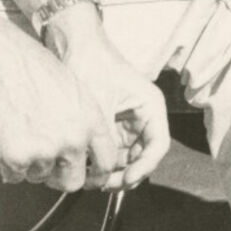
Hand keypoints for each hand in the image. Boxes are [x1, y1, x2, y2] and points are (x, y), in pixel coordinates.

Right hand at [0, 18, 128, 192]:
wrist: (2, 61)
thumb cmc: (35, 70)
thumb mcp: (76, 93)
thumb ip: (82, 124)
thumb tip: (81, 152)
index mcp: (92, 122)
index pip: (106, 163)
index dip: (96, 175)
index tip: (86, 176)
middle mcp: (74, 140)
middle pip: (73, 182)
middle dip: (59, 178)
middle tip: (47, 165)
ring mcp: (46, 151)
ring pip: (39, 178)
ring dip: (30, 166)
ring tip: (21, 135)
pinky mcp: (17, 158)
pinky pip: (14, 176)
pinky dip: (8, 166)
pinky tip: (6, 139)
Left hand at [43, 5, 170, 191]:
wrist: (72, 45)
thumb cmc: (91, 66)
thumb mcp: (100, 107)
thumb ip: (106, 140)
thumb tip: (103, 173)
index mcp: (150, 107)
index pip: (158, 145)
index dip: (144, 167)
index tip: (125, 179)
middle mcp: (143, 116)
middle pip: (143, 156)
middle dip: (125, 174)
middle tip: (101, 185)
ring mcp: (126, 122)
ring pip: (127, 158)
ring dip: (113, 172)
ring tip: (90, 180)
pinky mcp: (110, 125)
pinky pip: (112, 151)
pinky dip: (102, 163)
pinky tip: (86, 169)